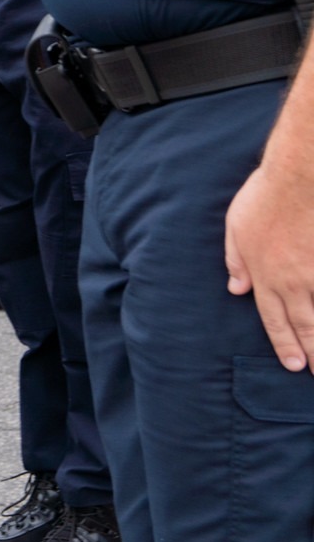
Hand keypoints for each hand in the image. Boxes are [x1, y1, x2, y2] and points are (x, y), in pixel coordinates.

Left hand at [226, 156, 313, 370]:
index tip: (292, 363)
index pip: (273, 318)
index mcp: (265, 274)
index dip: (283, 343)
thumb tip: (235, 288)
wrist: (299, 178)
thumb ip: (235, 261)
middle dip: (312, 353)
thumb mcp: (235, 227)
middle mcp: (293, 281)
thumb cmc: (264, 197)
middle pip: (304, 325)